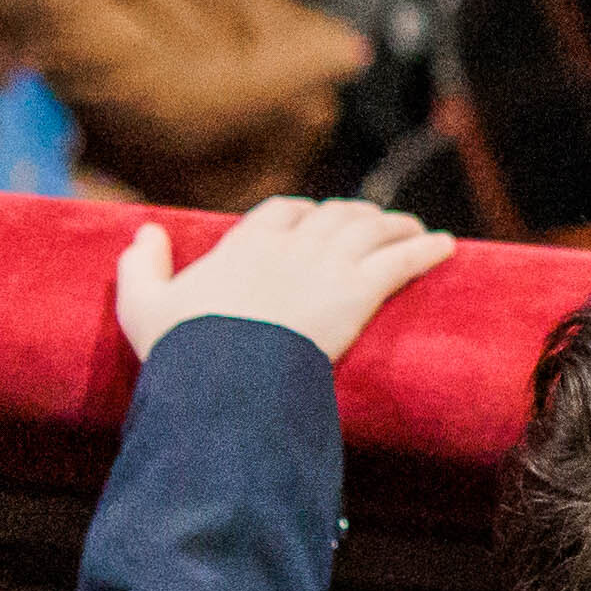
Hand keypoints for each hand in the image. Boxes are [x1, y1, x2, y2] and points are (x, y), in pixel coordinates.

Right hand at [125, 193, 456, 359]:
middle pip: (335, 214)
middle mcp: (292, 245)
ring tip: (415, 230)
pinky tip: (448, 247)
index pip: (283, 212)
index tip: (312, 221)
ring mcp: (327, 265)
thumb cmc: (183, 348)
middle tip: (373, 226)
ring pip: (372, 228)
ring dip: (396, 225)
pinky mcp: (358, 292)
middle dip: (356, 215)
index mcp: (246, 244)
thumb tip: (143, 232)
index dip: (302, 214)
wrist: (225, 378)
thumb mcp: (143, 306)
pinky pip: (401, 259)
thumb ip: (142, 266)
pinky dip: (427, 248)